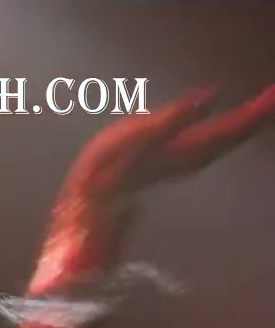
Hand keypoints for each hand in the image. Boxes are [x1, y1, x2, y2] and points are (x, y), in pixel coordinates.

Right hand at [63, 85, 274, 202]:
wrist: (85, 218)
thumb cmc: (101, 180)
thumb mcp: (131, 141)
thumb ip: (173, 118)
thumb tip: (212, 95)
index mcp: (186, 149)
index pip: (231, 127)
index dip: (255, 111)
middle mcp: (191, 159)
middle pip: (231, 136)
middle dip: (253, 116)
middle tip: (272, 96)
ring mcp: (180, 165)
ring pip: (221, 143)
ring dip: (239, 125)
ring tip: (255, 109)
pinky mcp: (168, 168)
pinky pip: (206, 148)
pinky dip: (220, 135)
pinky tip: (218, 131)